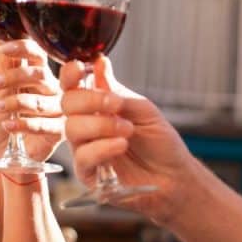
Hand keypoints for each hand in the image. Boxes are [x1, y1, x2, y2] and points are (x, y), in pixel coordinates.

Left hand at [0, 40, 63, 161]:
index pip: (38, 55)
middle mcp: (54, 89)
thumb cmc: (9, 119)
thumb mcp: (1, 94)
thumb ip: (6, 73)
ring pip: (38, 101)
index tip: (2, 49)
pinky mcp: (58, 131)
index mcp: (41, 75)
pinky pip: (41, 125)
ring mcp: (59, 110)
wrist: (11, 152)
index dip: (23, 49)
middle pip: (40, 75)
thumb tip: (2, 50)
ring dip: (12, 103)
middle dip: (13, 77)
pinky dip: (21, 125)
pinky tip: (6, 125)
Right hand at [59, 56, 196, 224]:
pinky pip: (83, 157)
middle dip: (89, 100)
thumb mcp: (143, 110)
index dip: (70, 75)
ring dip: (101, 125)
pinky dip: (102, 147)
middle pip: (67, 104)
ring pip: (72, 129)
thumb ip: (117, 91)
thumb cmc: (160, 144)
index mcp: (96, 106)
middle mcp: (86, 124)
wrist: (174, 177)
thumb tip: (100, 63)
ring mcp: (84, 148)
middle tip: (116, 104)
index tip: (80, 68)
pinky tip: (121, 145)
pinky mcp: (87, 173)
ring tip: (127, 130)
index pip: (73, 86)